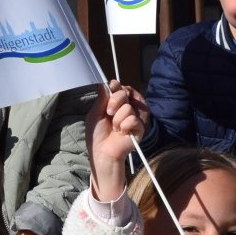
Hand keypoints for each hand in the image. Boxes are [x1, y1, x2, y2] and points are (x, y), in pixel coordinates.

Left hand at [87, 81, 145, 199]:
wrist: (101, 151)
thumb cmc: (97, 134)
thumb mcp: (95, 113)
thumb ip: (102, 98)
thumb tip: (105, 83)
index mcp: (116, 103)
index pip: (119, 87)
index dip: (115, 88)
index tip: (110, 91)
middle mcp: (127, 107)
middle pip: (125, 92)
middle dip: (114, 103)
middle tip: (109, 114)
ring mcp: (135, 117)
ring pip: (128, 107)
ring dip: (117, 119)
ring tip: (115, 128)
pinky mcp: (140, 128)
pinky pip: (133, 120)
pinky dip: (124, 127)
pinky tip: (122, 133)